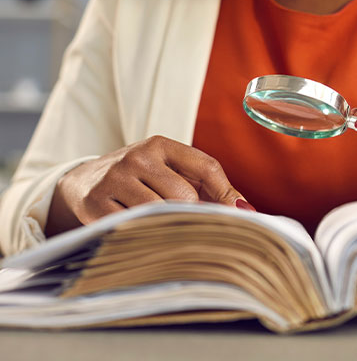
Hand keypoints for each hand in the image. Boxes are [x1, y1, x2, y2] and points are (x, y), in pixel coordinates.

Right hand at [45, 135, 251, 235]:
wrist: (84, 182)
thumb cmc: (142, 179)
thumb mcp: (172, 171)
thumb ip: (209, 186)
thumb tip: (248, 211)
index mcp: (161, 145)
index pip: (207, 167)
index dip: (226, 194)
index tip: (239, 215)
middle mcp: (138, 158)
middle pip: (185, 196)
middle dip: (192, 214)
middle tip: (189, 223)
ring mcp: (115, 180)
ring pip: (162, 213)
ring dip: (169, 226)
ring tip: (164, 226)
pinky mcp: (96, 205)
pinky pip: (136, 228)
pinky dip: (145, 235)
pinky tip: (141, 231)